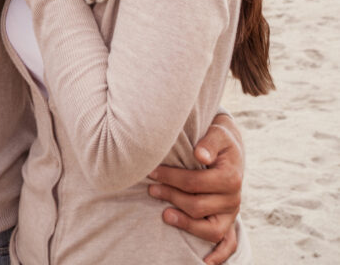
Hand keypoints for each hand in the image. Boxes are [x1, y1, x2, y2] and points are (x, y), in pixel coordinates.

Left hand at [147, 115, 243, 263]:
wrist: (229, 148)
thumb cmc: (219, 139)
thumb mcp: (217, 133)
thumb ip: (209, 142)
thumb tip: (199, 155)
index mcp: (231, 177)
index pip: (195, 182)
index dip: (171, 178)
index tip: (151, 171)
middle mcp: (234, 199)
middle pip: (197, 206)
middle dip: (170, 196)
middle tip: (151, 188)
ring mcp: (232, 213)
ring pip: (210, 229)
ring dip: (185, 224)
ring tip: (164, 214)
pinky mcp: (230, 222)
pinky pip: (228, 244)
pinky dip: (218, 255)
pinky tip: (204, 262)